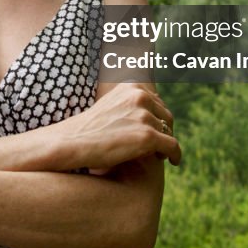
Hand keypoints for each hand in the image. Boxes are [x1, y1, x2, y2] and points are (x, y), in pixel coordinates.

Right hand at [55, 84, 180, 171]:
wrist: (72, 143)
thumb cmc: (89, 128)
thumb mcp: (110, 105)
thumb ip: (130, 103)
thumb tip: (153, 110)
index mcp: (131, 86)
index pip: (156, 101)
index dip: (157, 117)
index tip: (156, 129)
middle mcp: (139, 96)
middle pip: (166, 115)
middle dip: (164, 130)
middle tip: (159, 145)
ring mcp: (144, 115)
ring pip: (169, 131)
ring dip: (165, 143)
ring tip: (159, 155)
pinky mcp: (147, 136)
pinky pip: (172, 146)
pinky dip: (175, 155)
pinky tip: (173, 161)